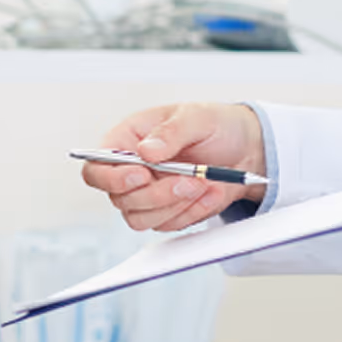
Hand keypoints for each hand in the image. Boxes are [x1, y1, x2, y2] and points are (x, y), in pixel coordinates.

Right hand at [81, 102, 265, 232]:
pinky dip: (193, 211)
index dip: (111, 177)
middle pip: (120, 199)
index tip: (142, 175)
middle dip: (157, 193)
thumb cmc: (214, 125)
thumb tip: (146, 150)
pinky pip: (169, 225)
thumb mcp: (196, 117)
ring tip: (203, 182)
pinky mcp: (167, 212)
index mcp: (126, 140)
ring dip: (175, 204)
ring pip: (141, 218)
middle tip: (188, 179)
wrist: (245, 150)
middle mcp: (132, 171)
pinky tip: (210, 191)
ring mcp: (147, 195)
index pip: (96, 168)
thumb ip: (170, 132)